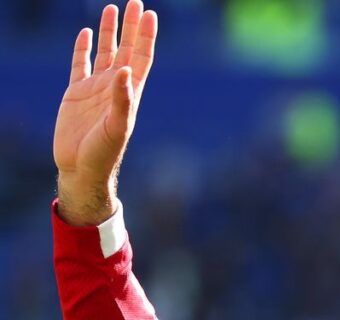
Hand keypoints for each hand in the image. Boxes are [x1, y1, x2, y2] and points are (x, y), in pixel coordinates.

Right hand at [53, 1, 157, 225]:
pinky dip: (83, 48)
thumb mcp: (117, 126)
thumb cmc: (104, 153)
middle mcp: (115, 87)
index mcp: (130, 93)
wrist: (81, 169)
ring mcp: (95, 88)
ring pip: (104, 52)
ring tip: (112, 8)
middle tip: (135, 2)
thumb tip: (125, 70)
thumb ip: (122, 99)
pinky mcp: (75, 93)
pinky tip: (87, 33)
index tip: (150, 15)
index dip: (146, 37)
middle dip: (131, 27)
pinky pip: (80, 64)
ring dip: (109, 32)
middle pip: (126, 49)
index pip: (141, 58)